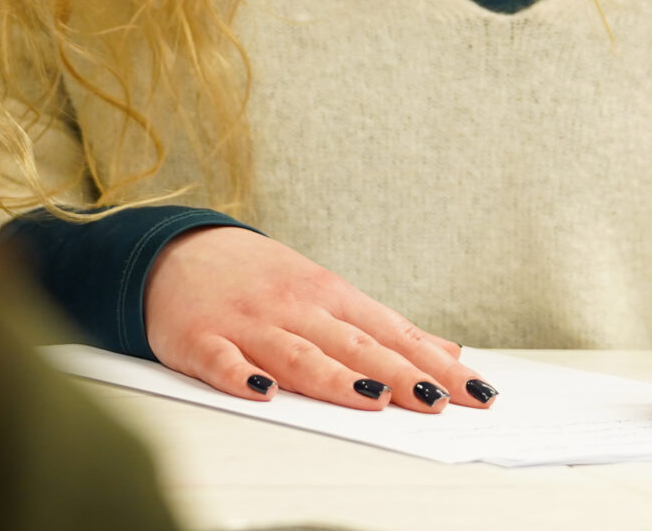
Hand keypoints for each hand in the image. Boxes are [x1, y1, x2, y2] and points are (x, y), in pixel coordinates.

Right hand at [144, 227, 493, 412]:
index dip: (434, 364)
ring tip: (371, 397)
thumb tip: (446, 351)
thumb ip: (383, 327)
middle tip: (438, 401)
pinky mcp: (201, 340)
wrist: (176, 250)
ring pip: (296, 354)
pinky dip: (240, 376)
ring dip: (334, 377)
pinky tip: (260, 391)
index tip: (475, 389)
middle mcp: (295, 308)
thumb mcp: (325, 291)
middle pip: (354, 346)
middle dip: (399, 374)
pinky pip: (222, 361)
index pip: (393, 333)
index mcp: (330, 297)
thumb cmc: (258, 279)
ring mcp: (248, 324)